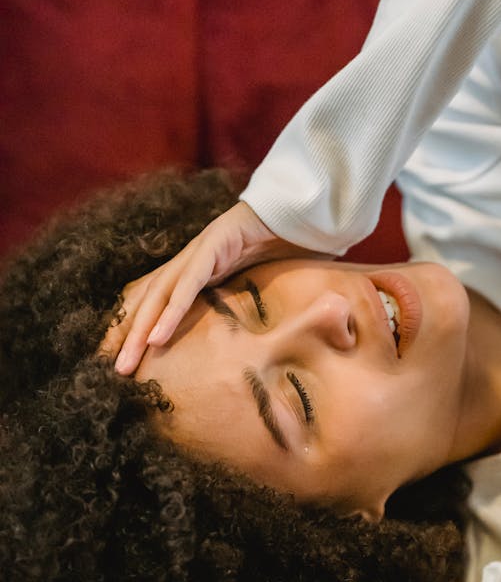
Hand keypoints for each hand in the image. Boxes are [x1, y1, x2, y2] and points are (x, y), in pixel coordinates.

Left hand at [100, 201, 331, 373]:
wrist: (306, 209)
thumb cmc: (290, 250)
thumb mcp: (264, 290)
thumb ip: (252, 312)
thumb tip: (255, 347)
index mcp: (198, 272)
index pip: (157, 303)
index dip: (136, 330)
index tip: (124, 363)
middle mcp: (190, 261)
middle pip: (148, 301)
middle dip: (127, 337)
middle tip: (114, 372)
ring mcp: (199, 251)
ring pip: (159, 295)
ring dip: (139, 331)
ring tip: (126, 363)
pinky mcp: (213, 244)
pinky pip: (187, 284)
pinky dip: (170, 312)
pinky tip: (155, 338)